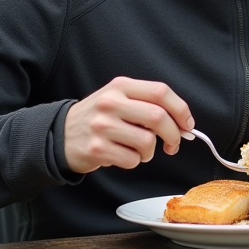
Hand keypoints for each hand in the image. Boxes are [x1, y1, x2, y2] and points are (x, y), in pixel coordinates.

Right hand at [63, 77, 194, 173]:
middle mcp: (111, 103)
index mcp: (120, 86)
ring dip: (150, 152)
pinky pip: (132, 160)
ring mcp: (102, 126)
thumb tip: (182, 124)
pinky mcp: (97, 149)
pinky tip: (122, 154)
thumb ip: (148, 104)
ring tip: (140, 150)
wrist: (61, 134)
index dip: (180, 109)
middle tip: (172, 143)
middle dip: (173, 135)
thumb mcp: (118, 98)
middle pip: (158, 117)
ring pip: (147, 142)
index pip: (160, 92)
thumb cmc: (98, 118)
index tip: (187, 124)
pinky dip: (134, 161)